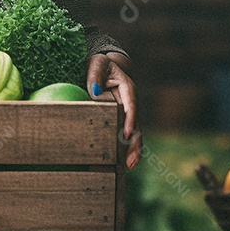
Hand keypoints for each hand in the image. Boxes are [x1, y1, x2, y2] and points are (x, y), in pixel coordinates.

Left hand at [87, 52, 140, 169]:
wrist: (105, 67)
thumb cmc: (100, 64)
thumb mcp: (97, 63)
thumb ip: (95, 75)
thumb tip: (93, 92)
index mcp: (128, 89)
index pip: (131, 106)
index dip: (130, 120)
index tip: (127, 133)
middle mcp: (130, 104)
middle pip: (135, 125)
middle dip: (134, 144)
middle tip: (130, 161)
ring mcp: (127, 113)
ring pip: (132, 134)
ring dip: (132, 150)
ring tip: (128, 167)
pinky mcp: (120, 119)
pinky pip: (124, 135)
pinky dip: (124, 148)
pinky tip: (120, 163)